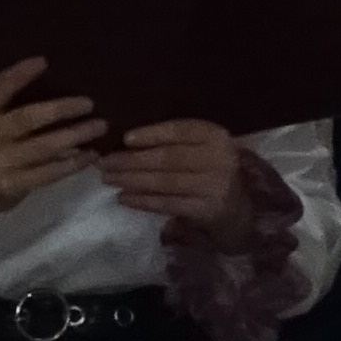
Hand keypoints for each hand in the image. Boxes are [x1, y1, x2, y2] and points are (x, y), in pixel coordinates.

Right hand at [0, 57, 105, 262]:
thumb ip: (3, 110)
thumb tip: (53, 95)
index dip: (19, 74)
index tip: (44, 61)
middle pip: (28, 119)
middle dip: (62, 109)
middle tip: (88, 103)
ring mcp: (0, 165)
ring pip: (45, 147)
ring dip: (76, 135)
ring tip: (99, 126)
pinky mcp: (12, 187)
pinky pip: (49, 173)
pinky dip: (72, 163)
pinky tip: (89, 155)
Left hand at [97, 118, 246, 235]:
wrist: (236, 205)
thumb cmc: (207, 167)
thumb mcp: (199, 147)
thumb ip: (173, 140)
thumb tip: (126, 140)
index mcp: (215, 136)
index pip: (181, 131)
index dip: (152, 134)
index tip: (125, 138)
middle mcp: (219, 159)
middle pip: (168, 158)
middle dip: (132, 160)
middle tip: (104, 162)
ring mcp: (213, 186)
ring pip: (165, 182)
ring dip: (132, 180)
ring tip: (108, 178)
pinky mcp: (205, 209)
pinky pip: (168, 204)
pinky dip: (143, 201)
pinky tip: (124, 197)